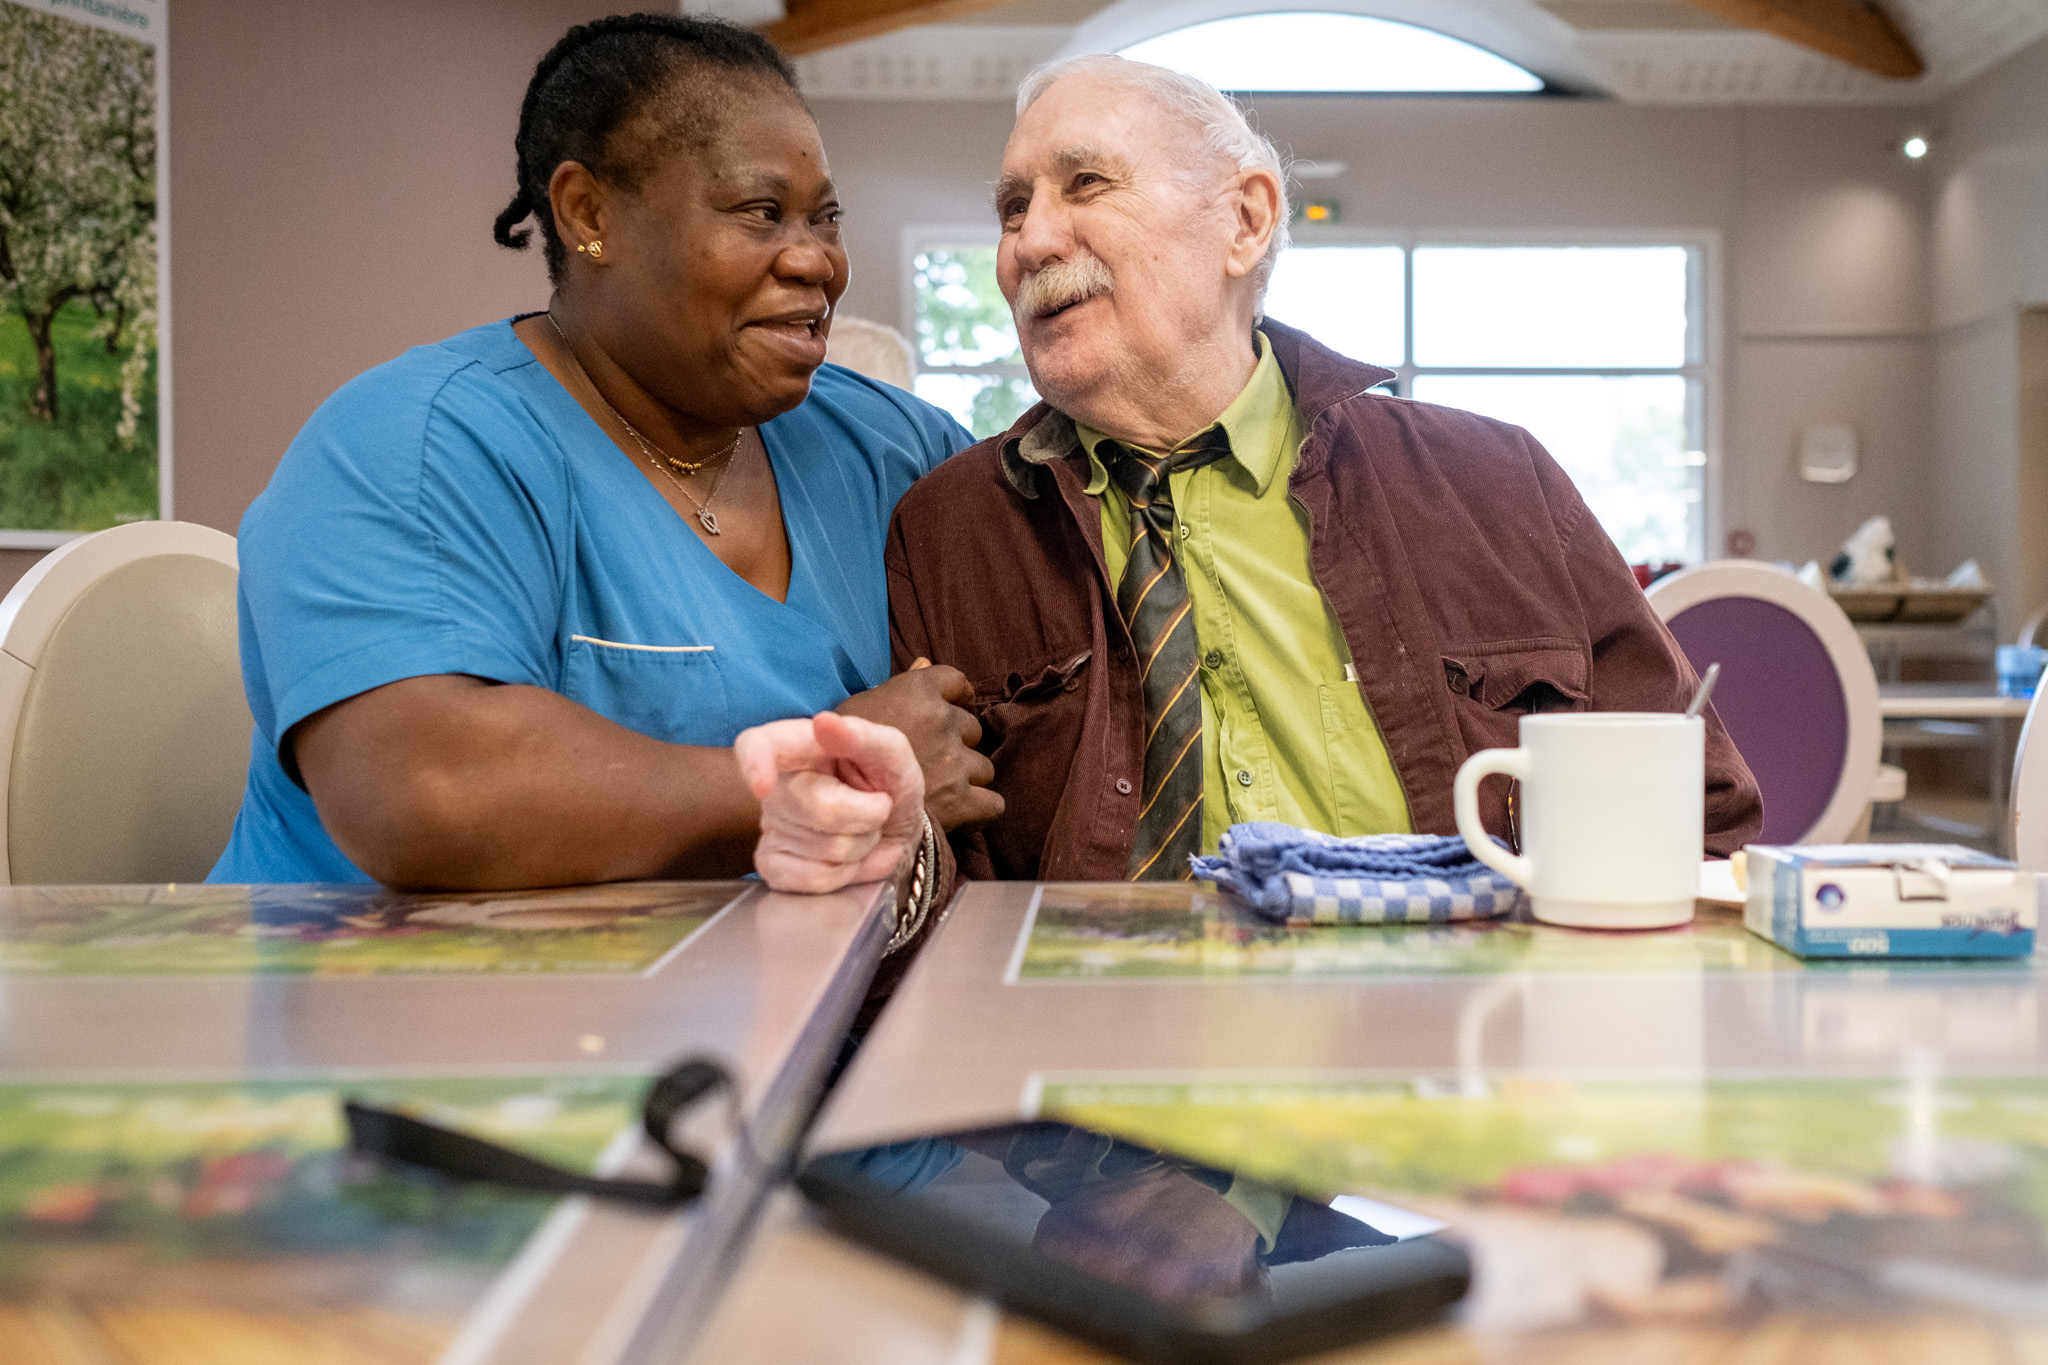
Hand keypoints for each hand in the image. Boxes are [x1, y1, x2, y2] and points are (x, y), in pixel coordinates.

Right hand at [735, 712, 925, 893]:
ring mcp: (773, 827)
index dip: (753, 764)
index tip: (763, 786)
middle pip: (818, 807)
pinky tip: (846, 857)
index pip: (755, 745)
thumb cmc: (888, 783)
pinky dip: (847, 873)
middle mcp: (778, 784)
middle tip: (876, 807)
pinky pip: (816, 879)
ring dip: (862, 843)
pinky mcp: (775, 866)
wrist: (895, 832)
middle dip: (866, 814)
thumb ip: (866, 736)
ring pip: (825, 848)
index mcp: (799, 745)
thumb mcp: (893, 754)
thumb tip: (824, 722)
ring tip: (862, 829)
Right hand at [837, 660, 1003, 831]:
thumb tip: (925, 662)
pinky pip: (992, 802)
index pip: (958, 683)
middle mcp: (942, 720)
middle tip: (930, 760)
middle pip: (972, 728)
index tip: (945, 713)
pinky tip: (960, 809)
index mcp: (918, 690)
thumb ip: (899, 686)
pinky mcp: (960, 800)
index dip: (955, 699)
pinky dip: (980, 807)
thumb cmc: (838, 750)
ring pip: (983, 766)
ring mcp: (954, 760)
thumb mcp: (859, 706)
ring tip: (937, 788)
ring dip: (966, 776)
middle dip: (956, 743)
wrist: (833, 800)